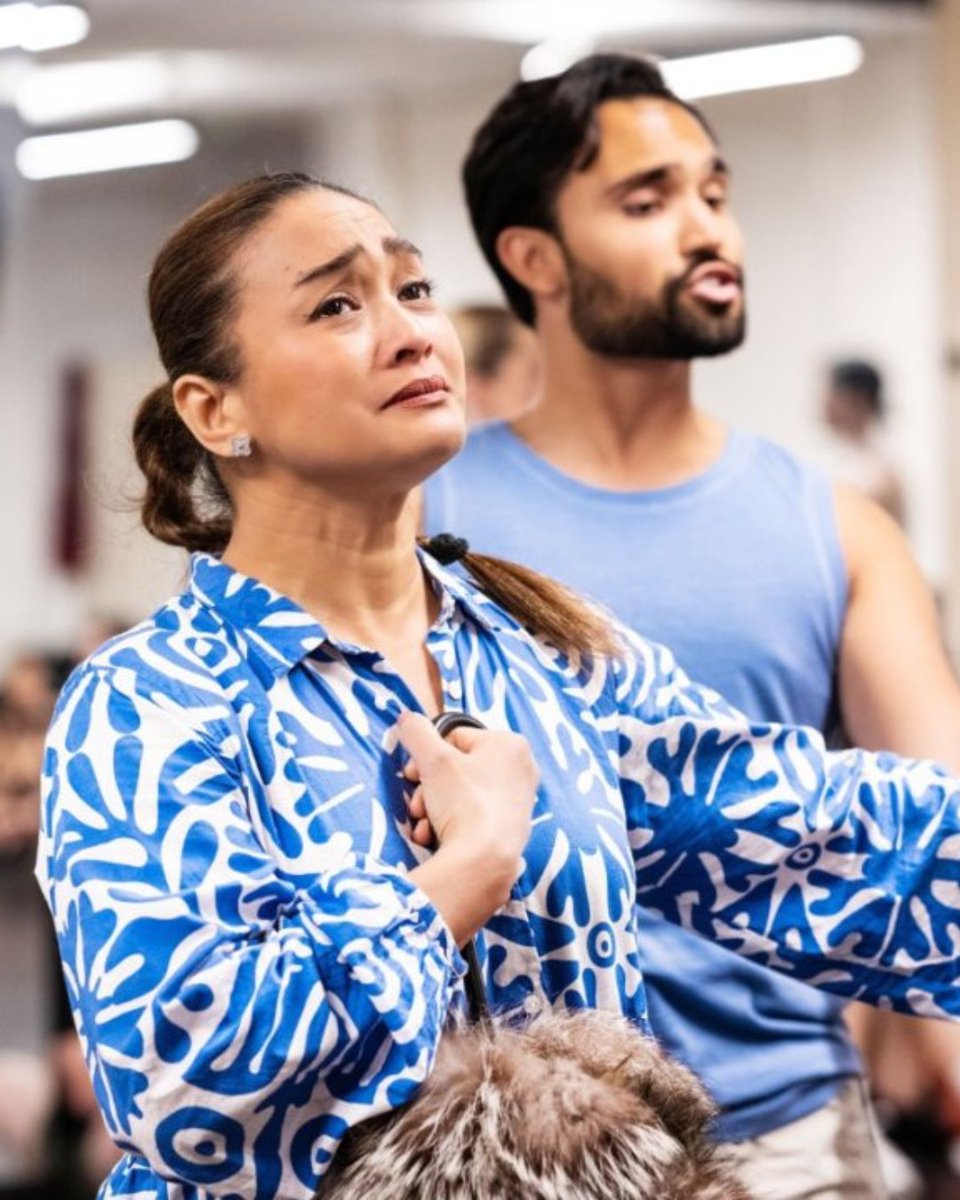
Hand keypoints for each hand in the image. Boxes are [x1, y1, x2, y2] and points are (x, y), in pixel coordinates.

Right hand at [397, 712, 536, 869]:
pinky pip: (473, 816)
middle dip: (428, 787)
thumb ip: (417, 731)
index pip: (455, 737)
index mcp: (510, 744)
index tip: (412, 773)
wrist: (484, 861)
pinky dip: (451, 823)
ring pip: (461, 794)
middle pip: (458, 768)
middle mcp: (521, 769)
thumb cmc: (464, 803)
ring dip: (434, 807)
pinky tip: (434, 835)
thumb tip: (407, 718)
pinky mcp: (511, 827)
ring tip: (424, 823)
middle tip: (416, 802)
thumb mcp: (433, 759)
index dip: (427, 755)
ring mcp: (518, 800)